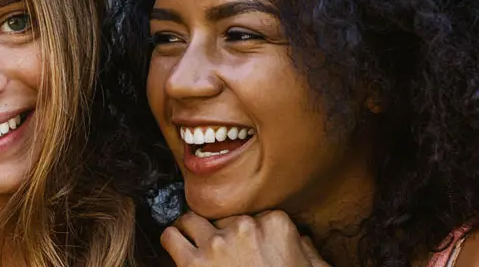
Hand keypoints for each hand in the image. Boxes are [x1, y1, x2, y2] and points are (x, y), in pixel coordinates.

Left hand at [160, 211, 331, 266]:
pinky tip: (177, 249)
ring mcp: (217, 244)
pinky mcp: (193, 263)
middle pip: (222, 218)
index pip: (253, 215)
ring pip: (190, 220)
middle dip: (221, 234)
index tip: (246, 248)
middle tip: (222, 254)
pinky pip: (170, 237)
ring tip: (192, 243)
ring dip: (190, 231)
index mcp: (276, 225)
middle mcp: (245, 227)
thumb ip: (308, 252)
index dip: (247, 234)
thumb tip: (302, 241)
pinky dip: (172, 241)